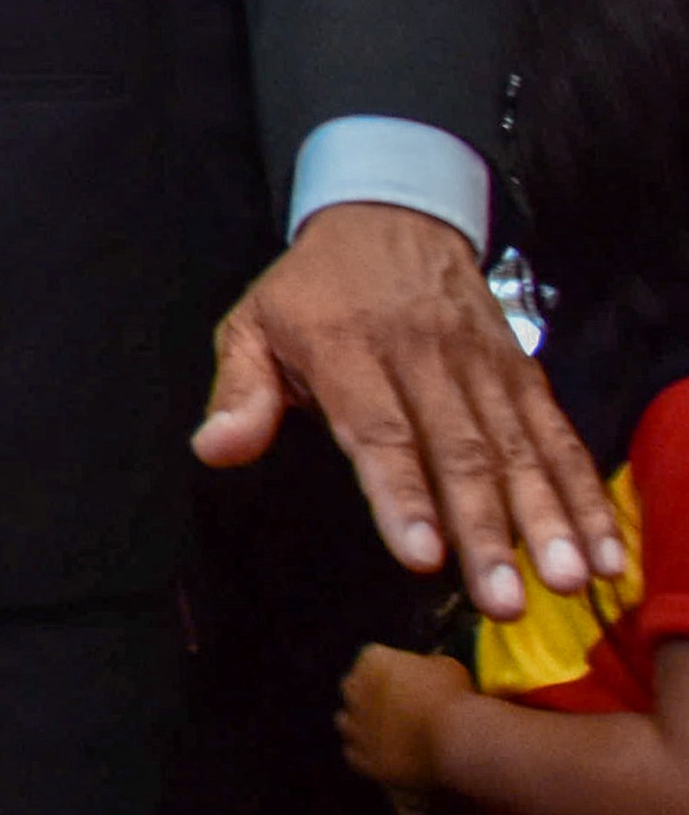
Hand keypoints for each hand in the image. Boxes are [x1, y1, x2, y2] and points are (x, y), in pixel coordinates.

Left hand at [196, 200, 621, 620]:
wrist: (391, 214)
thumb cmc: (312, 289)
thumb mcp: (252, 324)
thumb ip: (239, 392)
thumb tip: (212, 450)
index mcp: (348, 349)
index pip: (379, 431)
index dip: (401, 495)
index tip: (421, 555)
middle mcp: (424, 358)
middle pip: (461, 451)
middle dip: (486, 529)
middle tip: (505, 599)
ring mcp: (481, 365)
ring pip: (519, 448)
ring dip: (546, 518)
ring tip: (566, 579)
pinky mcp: (522, 371)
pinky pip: (558, 434)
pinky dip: (584, 491)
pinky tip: (602, 546)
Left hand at [337, 643, 473, 791]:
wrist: (455, 740)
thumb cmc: (456, 698)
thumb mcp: (447, 667)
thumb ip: (428, 664)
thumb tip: (428, 666)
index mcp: (372, 659)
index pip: (373, 661)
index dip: (392, 674)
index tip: (410, 684)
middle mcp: (354, 689)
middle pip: (353, 689)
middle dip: (370, 697)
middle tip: (397, 710)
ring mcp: (355, 726)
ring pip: (347, 723)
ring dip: (363, 726)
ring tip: (391, 735)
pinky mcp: (361, 758)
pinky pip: (355, 755)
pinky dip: (367, 756)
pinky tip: (388, 756)